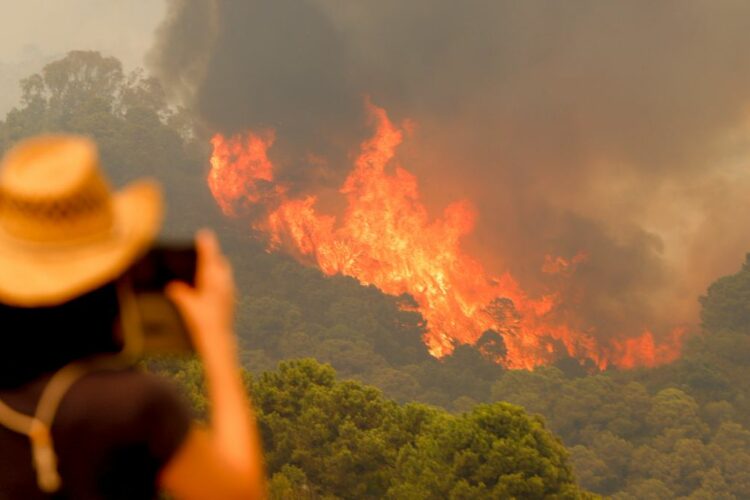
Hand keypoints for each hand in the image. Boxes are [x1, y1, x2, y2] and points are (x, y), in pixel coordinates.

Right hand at [166, 230, 236, 357]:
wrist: (219, 338)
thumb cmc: (201, 321)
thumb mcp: (187, 306)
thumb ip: (179, 293)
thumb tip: (171, 286)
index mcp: (212, 280)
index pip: (209, 257)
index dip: (206, 245)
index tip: (204, 233)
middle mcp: (223, 283)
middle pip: (220, 262)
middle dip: (212, 255)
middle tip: (204, 249)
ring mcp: (229, 291)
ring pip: (224, 272)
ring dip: (216, 267)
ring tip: (206, 266)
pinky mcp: (231, 300)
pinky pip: (226, 283)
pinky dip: (218, 279)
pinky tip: (211, 286)